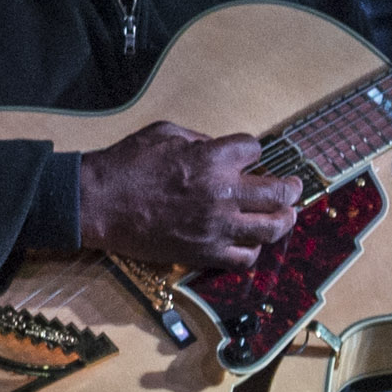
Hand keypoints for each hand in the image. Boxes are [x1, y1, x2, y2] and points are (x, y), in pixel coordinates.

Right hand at [76, 121, 300, 269]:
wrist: (99, 204)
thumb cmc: (126, 165)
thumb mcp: (163, 133)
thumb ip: (198, 139)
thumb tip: (218, 149)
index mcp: (211, 159)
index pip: (255, 151)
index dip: (254, 152)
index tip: (249, 156)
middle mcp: (221, 193)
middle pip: (278, 193)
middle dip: (290, 188)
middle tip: (293, 188)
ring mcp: (216, 227)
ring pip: (271, 228)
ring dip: (283, 220)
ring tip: (285, 216)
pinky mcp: (204, 253)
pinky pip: (244, 257)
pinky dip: (253, 249)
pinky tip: (251, 242)